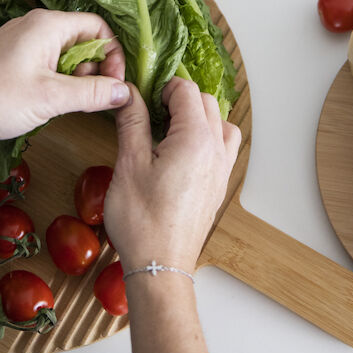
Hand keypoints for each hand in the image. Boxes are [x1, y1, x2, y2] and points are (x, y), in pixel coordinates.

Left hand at [0, 8, 128, 144]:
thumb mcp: (51, 97)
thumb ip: (93, 93)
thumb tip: (125, 92)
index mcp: (48, 24)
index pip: (98, 27)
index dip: (113, 55)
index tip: (114, 84)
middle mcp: (35, 25)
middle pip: (83, 39)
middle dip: (93, 69)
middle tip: (89, 98)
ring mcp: (21, 40)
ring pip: (64, 53)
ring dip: (74, 78)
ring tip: (65, 103)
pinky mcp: (10, 57)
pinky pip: (46, 61)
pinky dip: (55, 80)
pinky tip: (47, 101)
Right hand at [104, 77, 240, 273]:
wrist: (160, 266)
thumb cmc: (142, 220)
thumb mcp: (129, 164)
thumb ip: (132, 122)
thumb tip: (129, 93)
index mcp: (196, 139)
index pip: (186, 90)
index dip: (163, 87)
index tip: (143, 95)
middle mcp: (216, 149)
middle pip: (206, 102)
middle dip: (180, 98)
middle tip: (151, 109)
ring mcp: (222, 168)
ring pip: (220, 122)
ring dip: (199, 116)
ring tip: (170, 127)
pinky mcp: (219, 184)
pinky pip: (224, 146)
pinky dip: (208, 136)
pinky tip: (182, 150)